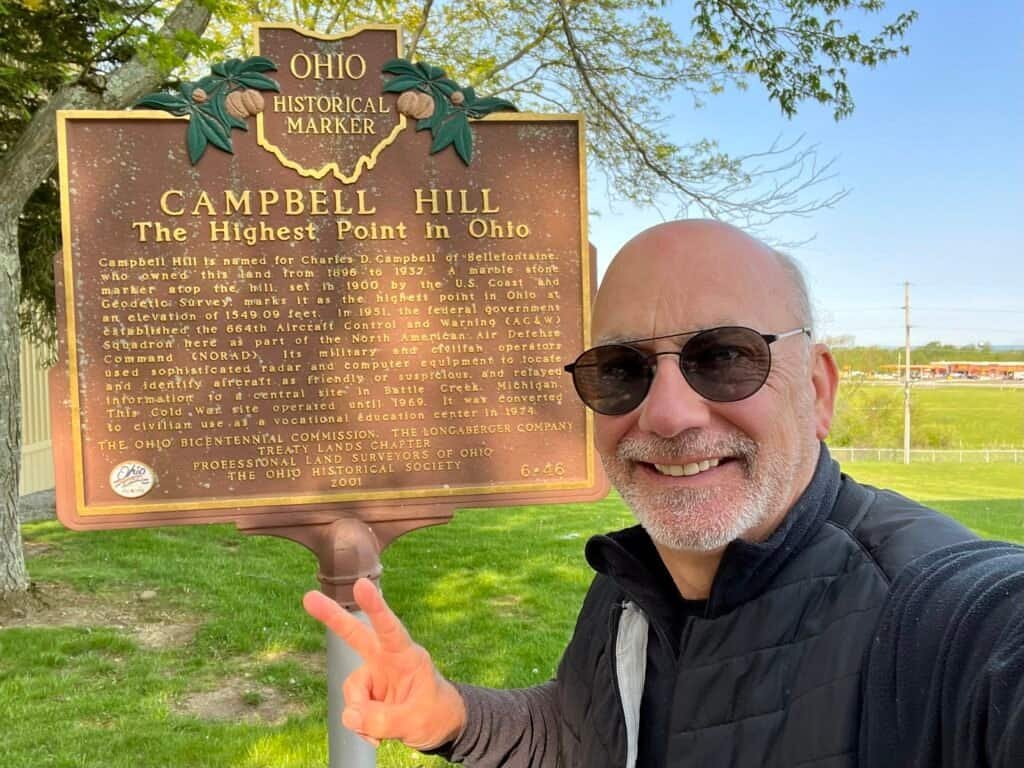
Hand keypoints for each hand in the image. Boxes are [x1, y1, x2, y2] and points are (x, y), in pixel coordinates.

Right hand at [303, 578, 466, 749]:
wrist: (439, 726)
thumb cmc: (435, 714)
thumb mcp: (416, 722)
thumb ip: (383, 719)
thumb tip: (349, 715)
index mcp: (406, 656)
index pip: (390, 629)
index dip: (375, 607)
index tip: (361, 584)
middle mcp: (386, 659)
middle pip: (356, 635)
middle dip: (333, 617)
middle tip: (309, 598)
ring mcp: (373, 674)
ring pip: (352, 692)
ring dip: (362, 715)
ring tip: (383, 733)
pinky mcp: (365, 692)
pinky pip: (352, 710)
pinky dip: (360, 725)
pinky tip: (376, 735)